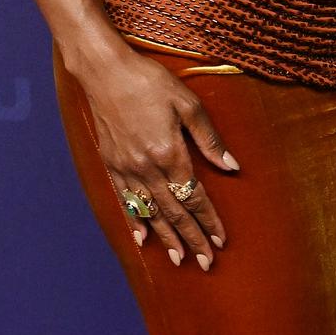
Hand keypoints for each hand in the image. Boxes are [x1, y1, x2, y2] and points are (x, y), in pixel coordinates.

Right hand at [77, 41, 237, 269]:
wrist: (104, 71)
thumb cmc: (149, 81)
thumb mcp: (188, 104)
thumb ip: (209, 139)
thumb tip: (231, 167)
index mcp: (170, 154)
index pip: (194, 197)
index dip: (208, 220)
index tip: (220, 240)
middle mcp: (147, 168)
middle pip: (174, 211)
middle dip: (192, 238)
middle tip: (206, 263)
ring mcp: (126, 169)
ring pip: (151, 212)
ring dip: (166, 237)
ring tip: (179, 259)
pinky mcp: (111, 164)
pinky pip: (125, 200)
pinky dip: (135, 221)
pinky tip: (142, 238)